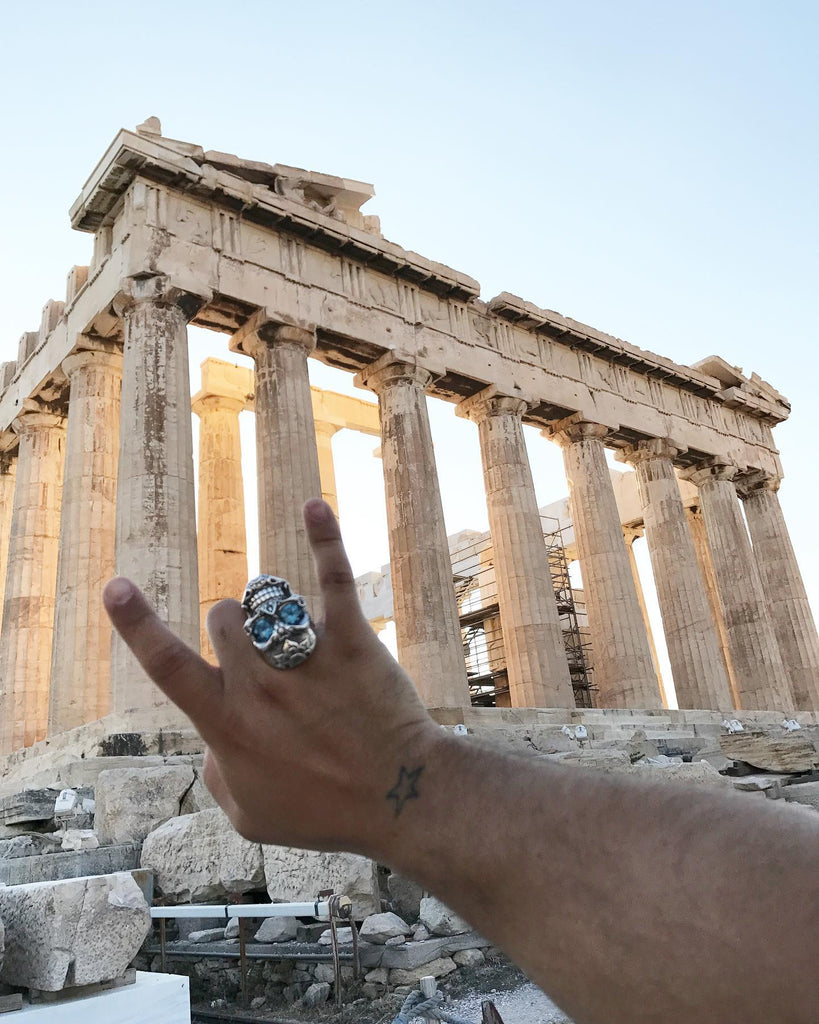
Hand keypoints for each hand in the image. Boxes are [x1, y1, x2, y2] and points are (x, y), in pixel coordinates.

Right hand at [103, 499, 437, 854]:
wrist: (401, 801)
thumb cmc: (326, 814)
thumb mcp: (250, 818)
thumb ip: (217, 774)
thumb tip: (213, 741)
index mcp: (228, 724)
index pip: (168, 666)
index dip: (136, 624)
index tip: (115, 585)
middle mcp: (259, 684)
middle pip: (223, 617)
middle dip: (231, 626)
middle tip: (260, 654)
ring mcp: (305, 659)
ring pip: (266, 601)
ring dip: (271, 609)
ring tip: (294, 635)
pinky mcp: (350, 641)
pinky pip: (334, 580)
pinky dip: (325, 539)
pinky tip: (315, 506)